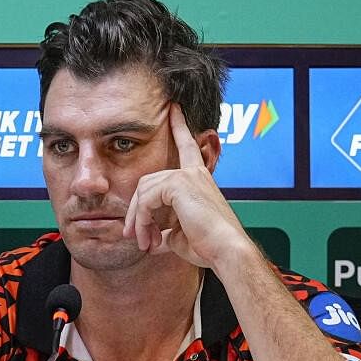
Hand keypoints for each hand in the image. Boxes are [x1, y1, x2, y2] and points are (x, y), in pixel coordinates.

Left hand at [123, 103, 250, 268]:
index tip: (174, 108)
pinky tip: (148, 238)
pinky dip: (142, 220)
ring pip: (143, 191)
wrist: (226, 251)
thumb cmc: (209, 247)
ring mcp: (187, 176)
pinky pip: (146, 199)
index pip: (187, 147)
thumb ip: (165, 229)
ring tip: (143, 242)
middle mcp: (194, 172)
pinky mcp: (179, 183)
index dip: (179, 127)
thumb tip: (153, 239)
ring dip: (138, 220)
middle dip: (136, 211)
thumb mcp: (181, 235)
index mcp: (198, 179)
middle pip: (147, 182)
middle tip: (134, 236)